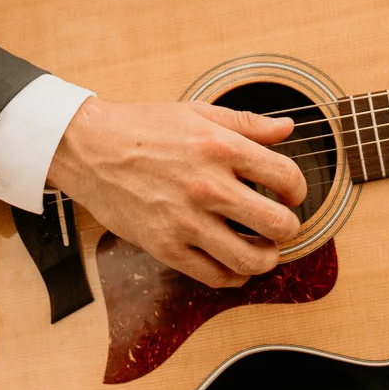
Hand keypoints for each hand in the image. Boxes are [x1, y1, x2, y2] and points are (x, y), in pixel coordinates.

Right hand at [46, 98, 305, 288]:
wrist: (90, 150)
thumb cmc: (143, 129)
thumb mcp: (198, 113)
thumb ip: (247, 124)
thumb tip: (287, 130)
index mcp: (220, 147)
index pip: (286, 177)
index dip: (298, 190)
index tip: (291, 194)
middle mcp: (207, 186)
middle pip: (278, 224)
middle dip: (288, 228)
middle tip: (281, 225)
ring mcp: (186, 221)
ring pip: (250, 260)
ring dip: (266, 259)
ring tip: (263, 249)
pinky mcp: (165, 247)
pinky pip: (214, 276)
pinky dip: (234, 276)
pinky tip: (234, 263)